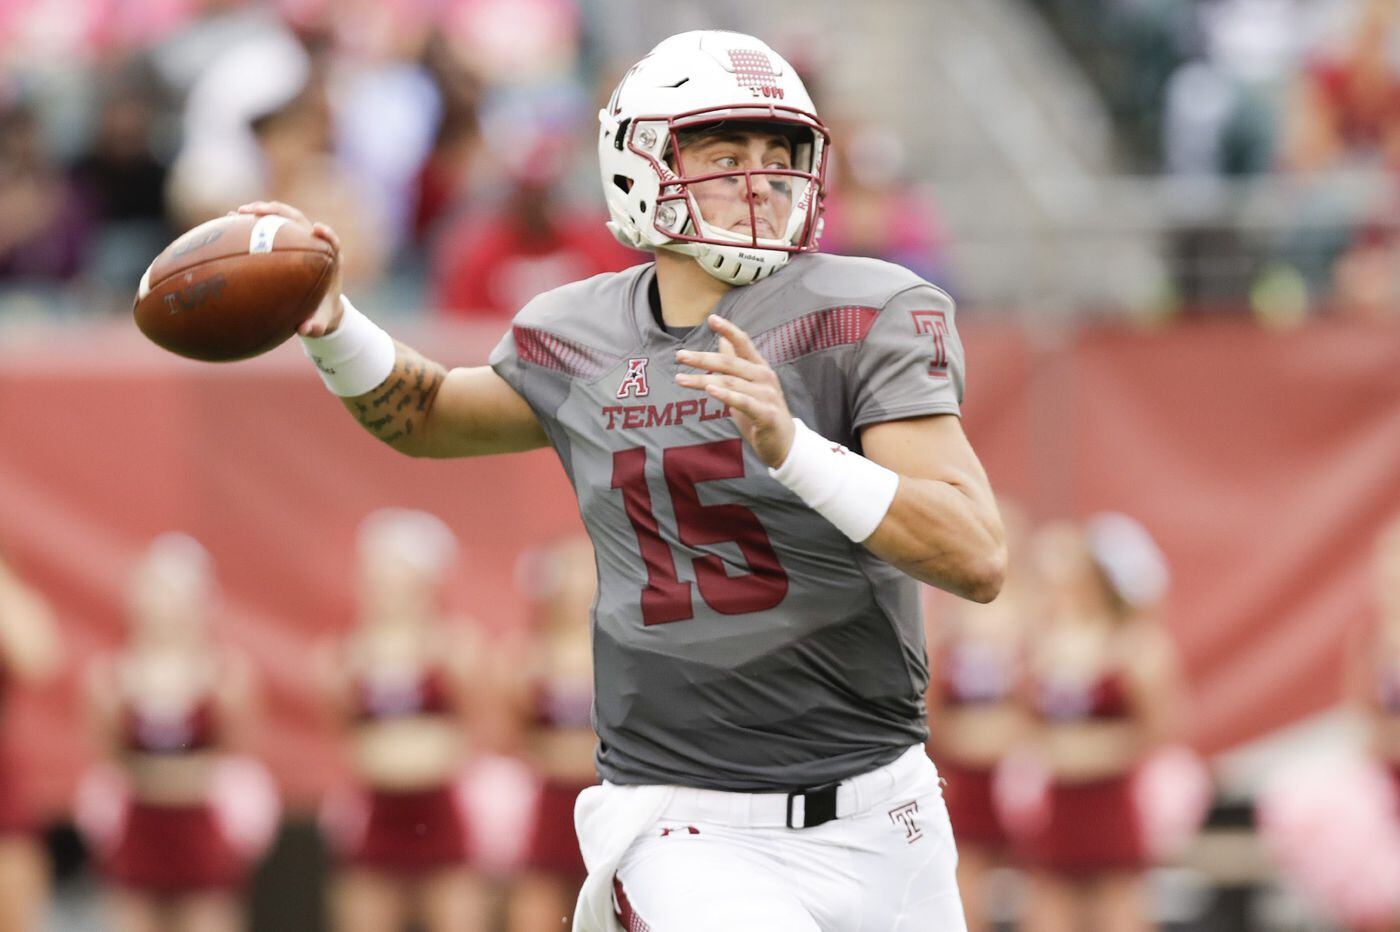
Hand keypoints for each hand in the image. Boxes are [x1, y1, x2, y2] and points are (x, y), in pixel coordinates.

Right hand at [234, 201, 343, 335]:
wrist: (318, 307)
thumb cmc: (321, 314)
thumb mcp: (320, 322)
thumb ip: (315, 326)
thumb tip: (304, 330)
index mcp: (329, 260)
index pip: (331, 241)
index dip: (326, 233)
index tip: (317, 229)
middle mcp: (313, 244)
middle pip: (299, 220)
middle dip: (280, 212)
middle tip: (258, 212)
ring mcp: (298, 240)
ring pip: (281, 218)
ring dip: (261, 212)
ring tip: (237, 212)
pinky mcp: (284, 241)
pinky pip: (266, 227)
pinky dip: (249, 224)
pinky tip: (228, 222)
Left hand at [675, 315, 794, 467]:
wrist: (785, 444)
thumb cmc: (761, 412)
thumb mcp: (747, 385)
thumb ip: (735, 364)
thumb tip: (721, 341)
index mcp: (760, 368)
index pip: (744, 343)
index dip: (729, 330)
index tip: (711, 318)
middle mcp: (764, 377)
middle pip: (730, 363)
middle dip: (703, 358)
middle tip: (680, 355)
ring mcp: (766, 395)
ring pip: (730, 382)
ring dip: (702, 380)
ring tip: (680, 379)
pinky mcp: (765, 414)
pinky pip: (743, 402)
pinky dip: (726, 395)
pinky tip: (710, 390)